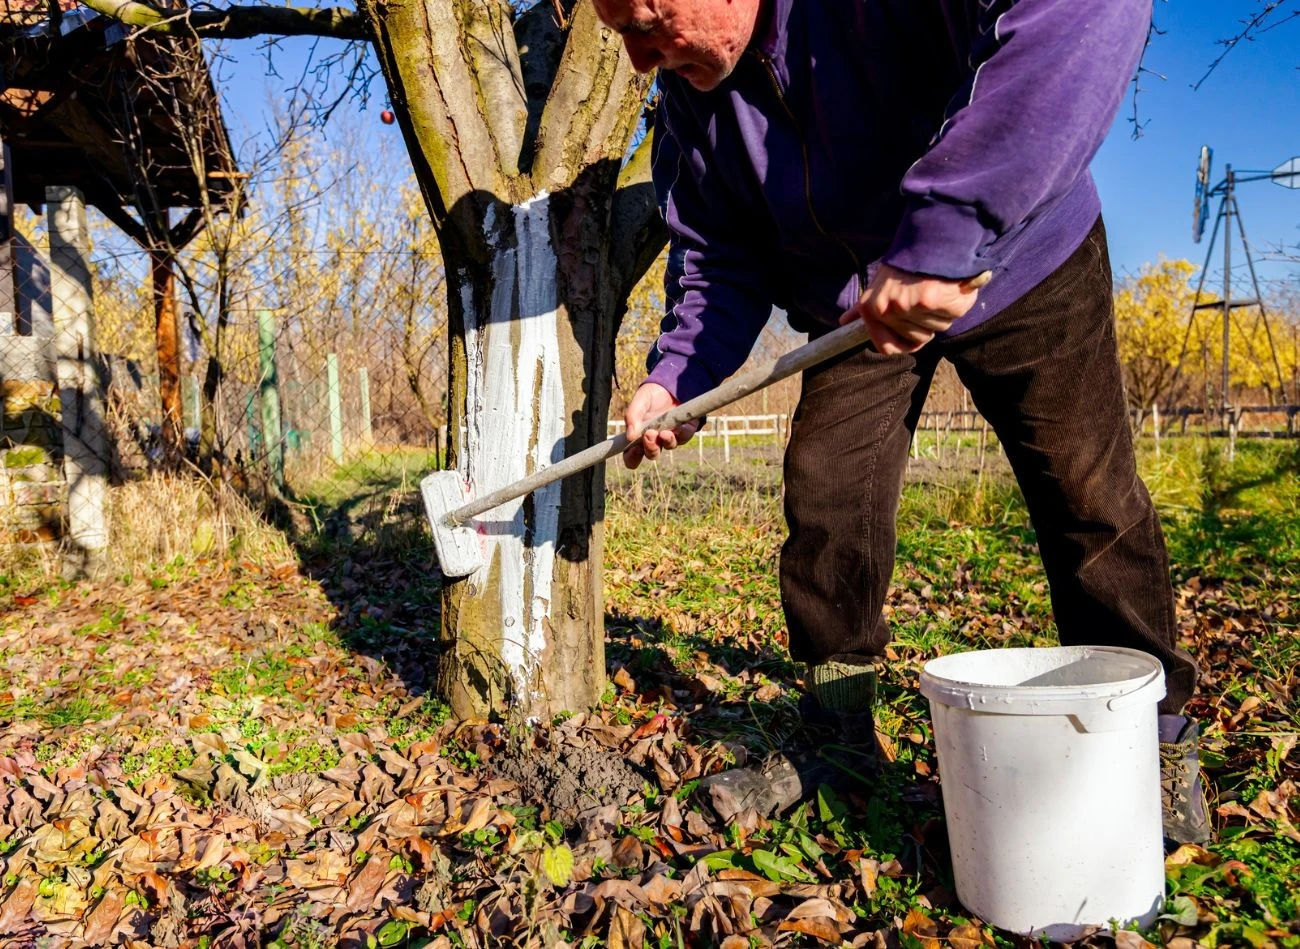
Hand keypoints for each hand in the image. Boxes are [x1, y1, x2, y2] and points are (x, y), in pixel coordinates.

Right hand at [622, 382, 701, 468]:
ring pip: (669, 446)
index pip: (631, 456)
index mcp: (638, 435)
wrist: (672, 383)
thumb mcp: (640, 400)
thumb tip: (629, 436)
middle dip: (650, 448)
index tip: (633, 449)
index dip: (631, 457)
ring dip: (666, 441)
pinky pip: (684, 437)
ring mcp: (670, 436)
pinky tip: (680, 427)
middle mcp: (654, 439)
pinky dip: (682, 433)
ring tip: (664, 432)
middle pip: (651, 454)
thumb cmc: (652, 394)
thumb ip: (632, 415)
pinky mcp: (685, 431)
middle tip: (649, 435)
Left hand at [839, 264, 988, 354]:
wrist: (931, 236)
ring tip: (937, 288)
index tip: (915, 336)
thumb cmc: (907, 264)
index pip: (887, 347)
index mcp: (872, 308)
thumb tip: (844, 322)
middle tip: (927, 296)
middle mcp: (887, 310)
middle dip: (927, 323)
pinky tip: (950, 286)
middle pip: (917, 338)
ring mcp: (909, 306)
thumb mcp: (878, 284)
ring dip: (941, 313)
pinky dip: (955, 304)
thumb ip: (864, 308)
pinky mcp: (932, 301)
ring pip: (936, 328)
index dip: (904, 344)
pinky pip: (949, 317)